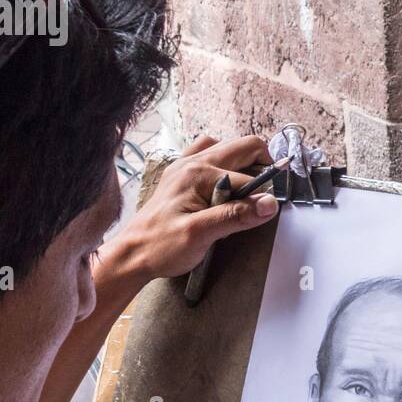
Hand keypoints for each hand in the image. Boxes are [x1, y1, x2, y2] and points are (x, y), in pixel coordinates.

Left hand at [104, 134, 276, 282]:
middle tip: (265, 194)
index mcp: (198, 173)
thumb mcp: (201, 234)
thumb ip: (236, 215)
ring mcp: (185, 166)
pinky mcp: (181, 176)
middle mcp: (191, 162)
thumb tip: (269, 204)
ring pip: (226, 148)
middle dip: (261, 166)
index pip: (247, 178)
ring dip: (242, 164)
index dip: (262, 195)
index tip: (268, 211)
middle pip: (242, 146)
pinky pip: (208, 156)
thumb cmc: (160, 246)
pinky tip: (223, 186)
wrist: (131, 254)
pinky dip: (224, 166)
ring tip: (246, 190)